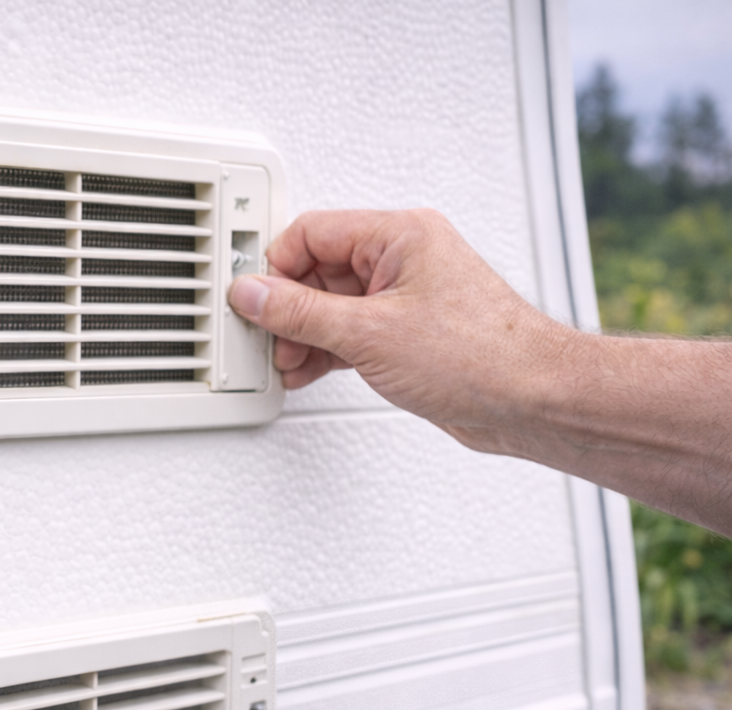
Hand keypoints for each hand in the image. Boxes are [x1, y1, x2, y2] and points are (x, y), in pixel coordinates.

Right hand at [227, 208, 573, 454]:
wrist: (533, 401)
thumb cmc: (481, 357)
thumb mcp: (368, 333)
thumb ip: (300, 313)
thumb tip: (254, 294)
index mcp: (400, 235)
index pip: (312, 233)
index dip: (275, 267)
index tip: (252, 300)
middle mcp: (403, 259)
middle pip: (317, 269)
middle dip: (287, 309)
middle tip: (268, 338)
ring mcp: (406, 297)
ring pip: (331, 305)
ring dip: (304, 335)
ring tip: (288, 362)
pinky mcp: (407, 333)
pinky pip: (350, 331)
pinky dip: (326, 351)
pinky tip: (309, 371)